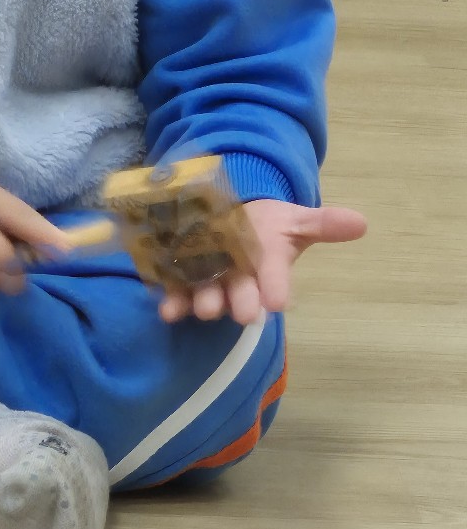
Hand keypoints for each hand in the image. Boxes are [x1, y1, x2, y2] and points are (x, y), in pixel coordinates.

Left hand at [158, 199, 366, 325]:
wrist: (230, 215)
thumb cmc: (267, 224)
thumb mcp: (295, 220)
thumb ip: (323, 224)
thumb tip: (361, 222)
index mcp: (267, 266)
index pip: (274, 280)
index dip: (276, 288)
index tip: (279, 301)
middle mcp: (239, 279)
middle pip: (240, 294)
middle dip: (241, 303)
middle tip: (242, 314)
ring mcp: (210, 280)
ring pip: (207, 294)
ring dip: (204, 303)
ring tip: (202, 309)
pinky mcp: (182, 277)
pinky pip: (176, 290)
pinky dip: (172, 300)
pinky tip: (167, 310)